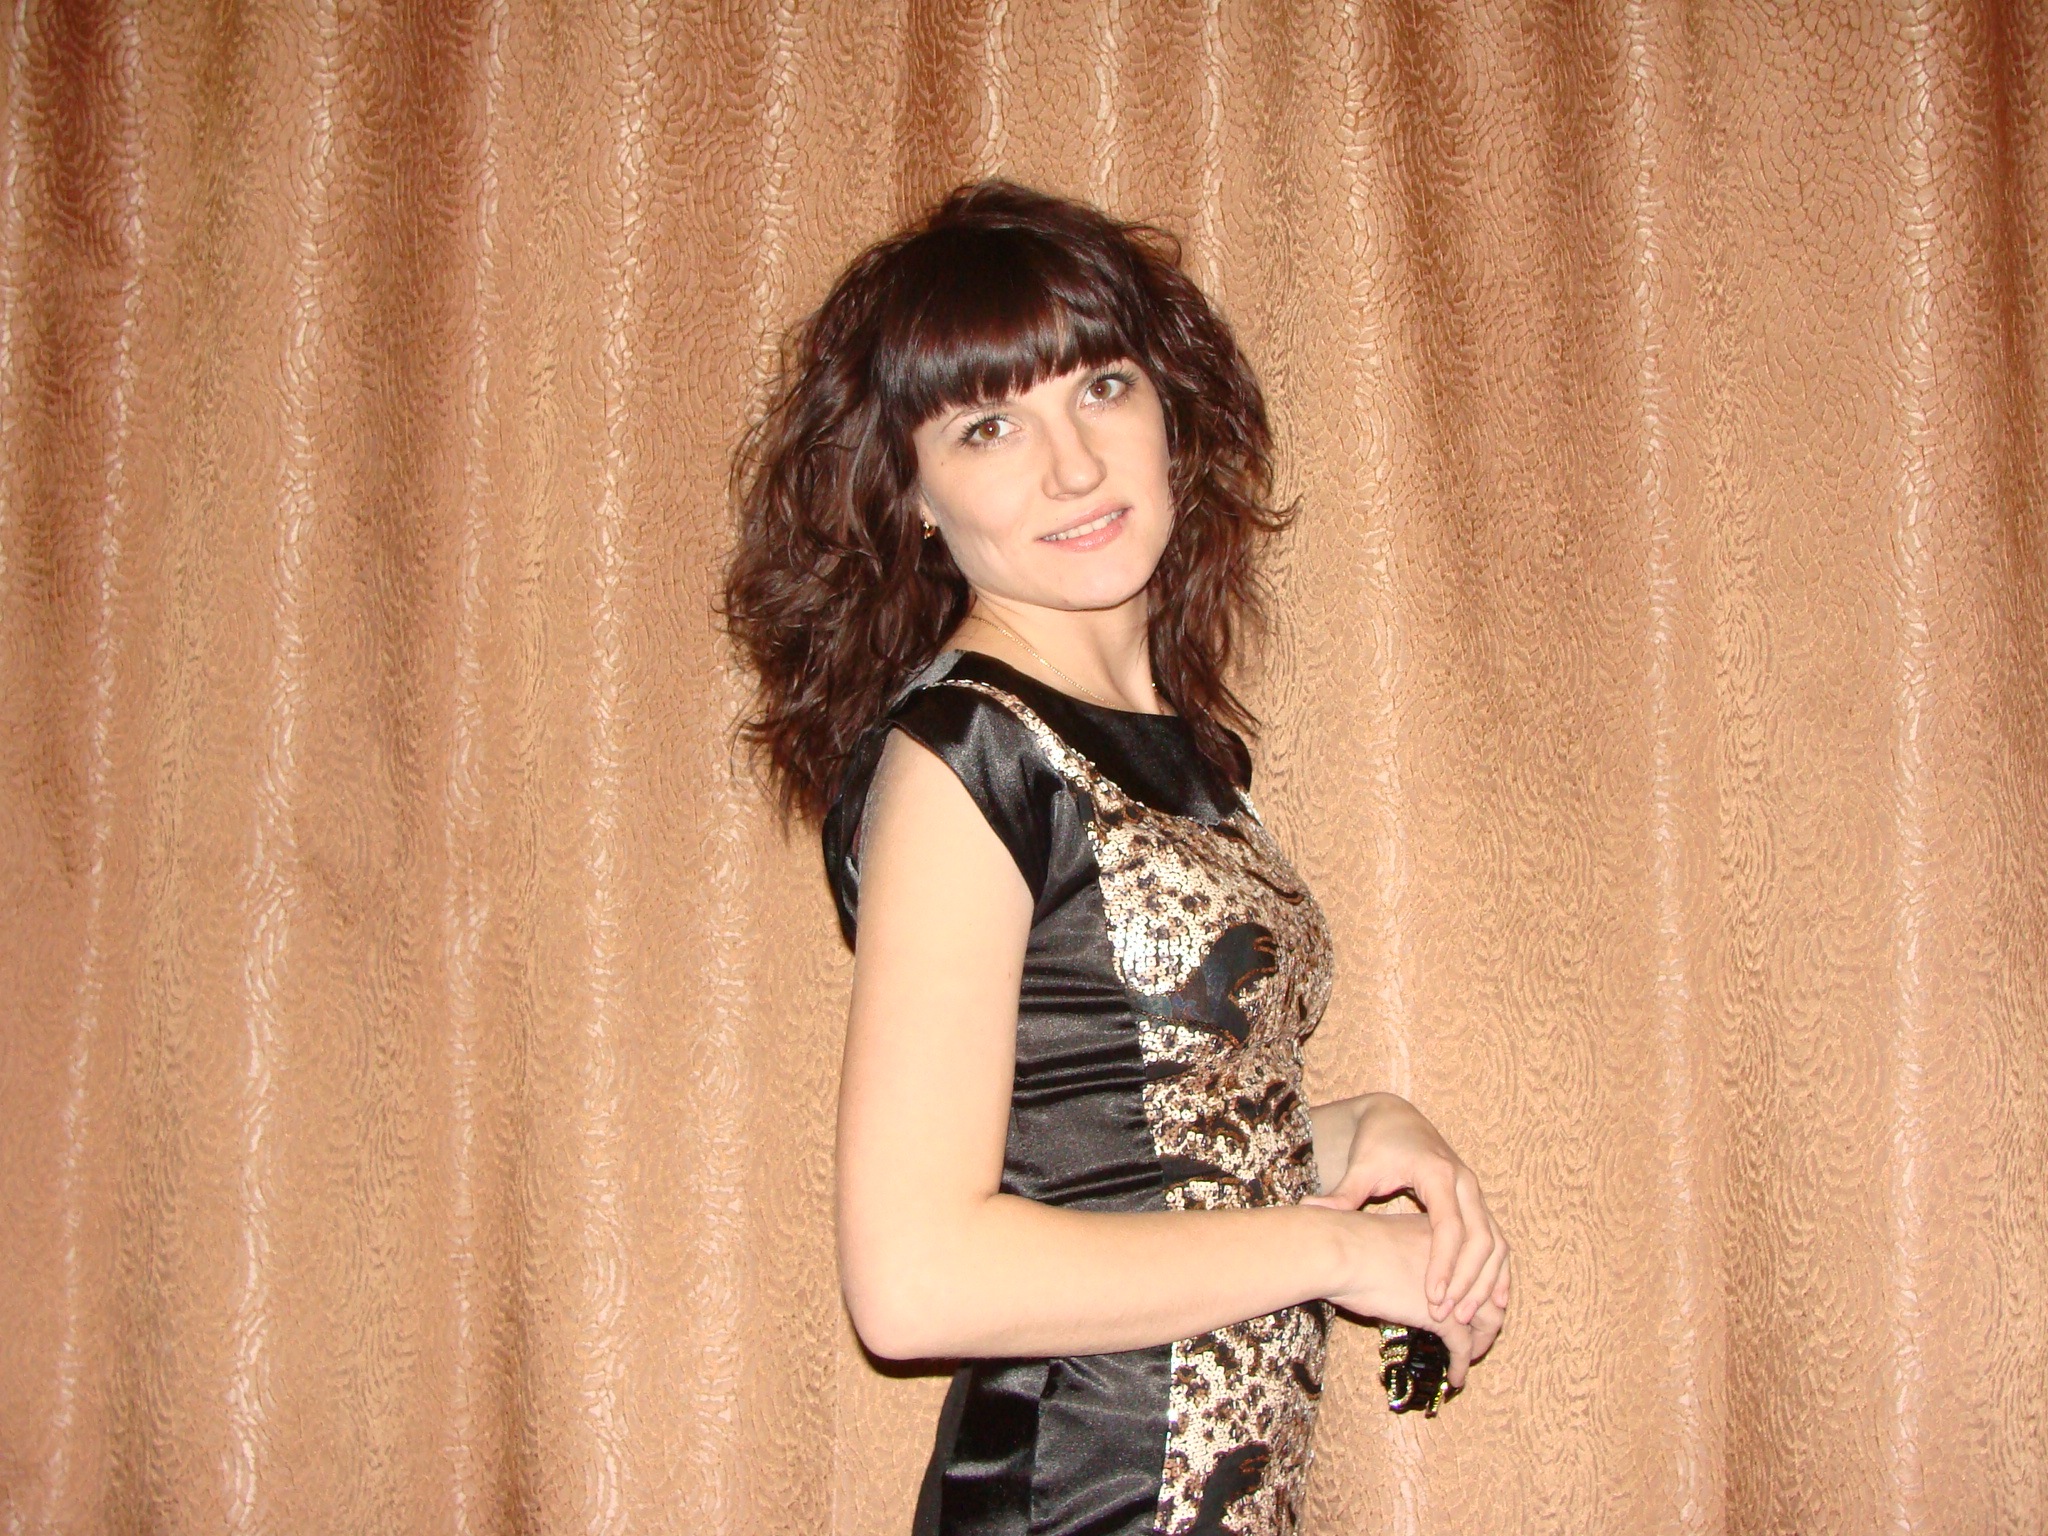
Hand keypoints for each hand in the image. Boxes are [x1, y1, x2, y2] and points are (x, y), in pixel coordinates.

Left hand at [1303, 1093, 1509, 1326]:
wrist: (1396, 1119)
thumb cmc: (1377, 1144)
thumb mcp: (1360, 1166)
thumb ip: (1342, 1193)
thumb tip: (1309, 1209)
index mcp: (1438, 1174)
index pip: (1450, 1227)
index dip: (1444, 1264)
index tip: (1434, 1298)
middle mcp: (1465, 1183)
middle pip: (1481, 1239)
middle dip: (1468, 1280)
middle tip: (1450, 1315)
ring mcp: (1475, 1193)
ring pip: (1496, 1242)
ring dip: (1486, 1281)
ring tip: (1467, 1316)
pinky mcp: (1476, 1203)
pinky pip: (1497, 1241)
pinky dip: (1496, 1271)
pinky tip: (1492, 1302)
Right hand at [1326, 1211, 1504, 1389]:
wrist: (1342, 1252)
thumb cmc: (1347, 1238)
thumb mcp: (1386, 1236)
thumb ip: (1400, 1252)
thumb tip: (1391, 1268)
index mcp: (1445, 1233)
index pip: (1476, 1262)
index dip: (1477, 1285)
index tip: (1468, 1301)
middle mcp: (1459, 1259)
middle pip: (1490, 1291)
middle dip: (1486, 1314)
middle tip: (1477, 1333)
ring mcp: (1456, 1289)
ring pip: (1489, 1320)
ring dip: (1481, 1342)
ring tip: (1470, 1357)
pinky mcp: (1444, 1316)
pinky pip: (1463, 1346)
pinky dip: (1462, 1364)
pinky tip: (1455, 1377)